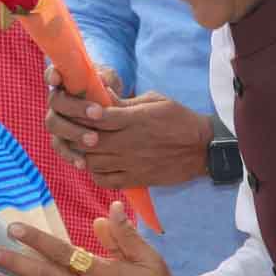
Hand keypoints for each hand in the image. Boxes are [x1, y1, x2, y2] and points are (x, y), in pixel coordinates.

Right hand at [44, 62, 122, 166]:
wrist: (109, 113)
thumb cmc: (107, 90)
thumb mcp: (110, 81)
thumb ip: (105, 79)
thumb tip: (101, 81)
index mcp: (64, 82)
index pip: (52, 74)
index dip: (52, 74)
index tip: (57, 78)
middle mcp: (56, 100)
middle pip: (56, 103)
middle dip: (76, 108)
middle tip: (97, 114)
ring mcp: (56, 121)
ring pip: (55, 126)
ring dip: (74, 133)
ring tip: (94, 140)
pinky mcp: (60, 140)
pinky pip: (61, 148)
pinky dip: (71, 156)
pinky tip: (83, 164)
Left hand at [45, 67, 211, 187]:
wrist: (202, 148)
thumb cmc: (179, 119)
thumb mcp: (155, 100)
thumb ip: (126, 102)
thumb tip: (102, 95)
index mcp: (135, 120)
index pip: (99, 117)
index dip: (83, 112)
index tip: (78, 108)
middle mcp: (129, 143)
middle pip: (90, 141)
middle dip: (77, 133)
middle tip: (74, 128)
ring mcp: (131, 164)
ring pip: (93, 162)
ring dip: (83, 153)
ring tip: (83, 146)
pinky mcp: (135, 179)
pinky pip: (105, 180)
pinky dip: (95, 173)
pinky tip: (96, 164)